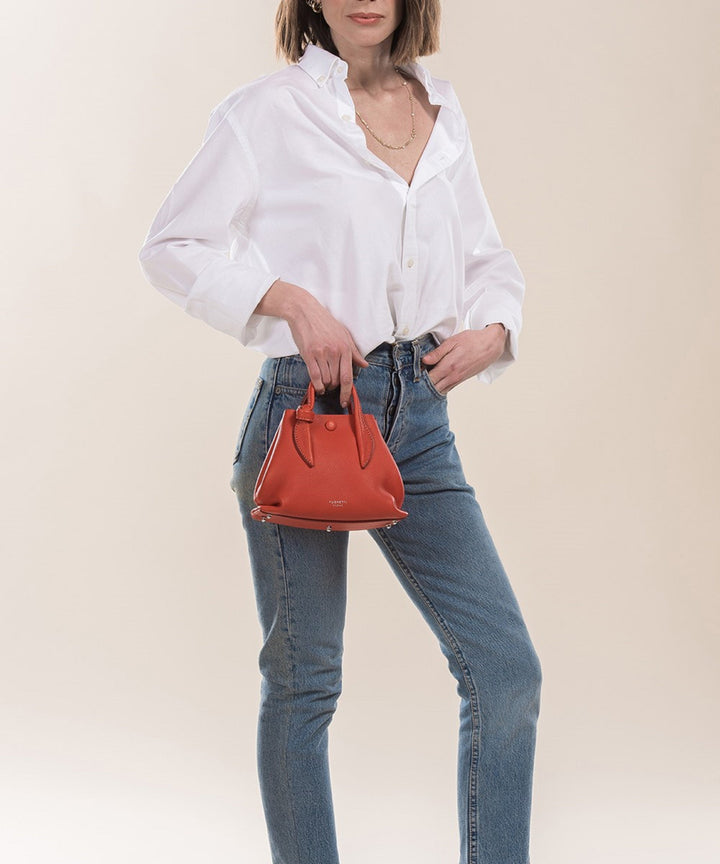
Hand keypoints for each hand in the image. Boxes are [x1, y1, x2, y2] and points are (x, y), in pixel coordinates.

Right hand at [254, 279, 368, 406]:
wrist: (305, 311)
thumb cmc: (324, 322)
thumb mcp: (344, 334)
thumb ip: (354, 352)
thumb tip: (364, 364)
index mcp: (345, 347)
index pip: (348, 376)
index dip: (348, 392)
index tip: (345, 401)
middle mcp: (334, 351)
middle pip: (336, 380)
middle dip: (334, 387)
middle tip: (332, 385)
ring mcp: (321, 353)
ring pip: (326, 380)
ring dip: (325, 386)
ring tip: (324, 383)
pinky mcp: (308, 354)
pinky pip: (314, 376)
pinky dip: (317, 385)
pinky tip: (318, 386)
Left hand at [420, 326, 506, 393]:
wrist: (491, 346)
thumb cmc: (472, 340)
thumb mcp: (453, 341)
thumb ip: (438, 352)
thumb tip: (424, 360)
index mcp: (449, 365)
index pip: (429, 378)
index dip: (418, 378)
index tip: (411, 374)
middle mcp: (453, 376)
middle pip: (432, 387)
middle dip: (422, 386)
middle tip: (412, 381)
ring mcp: (458, 380)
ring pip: (439, 390)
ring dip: (430, 388)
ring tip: (420, 383)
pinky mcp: (461, 381)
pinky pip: (447, 388)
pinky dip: (438, 388)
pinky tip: (432, 384)